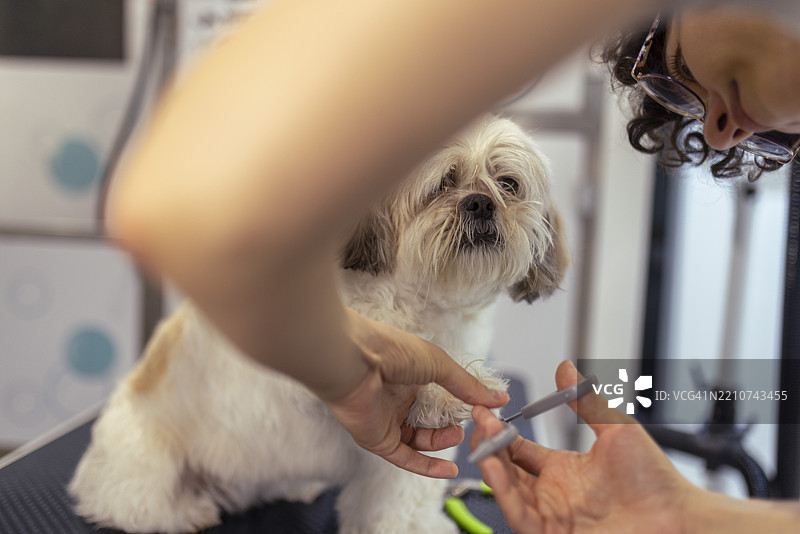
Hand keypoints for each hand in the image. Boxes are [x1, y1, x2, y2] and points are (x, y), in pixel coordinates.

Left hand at [325, 308, 508, 478]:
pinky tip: (449, 470)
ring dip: (441, 443)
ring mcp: (387, 420)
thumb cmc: (392, 351)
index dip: (459, 405)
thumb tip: (499, 398)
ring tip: (459, 436)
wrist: (354, 361)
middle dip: (452, 426)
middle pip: (430, 421)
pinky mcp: (377, 440)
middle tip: (471, 426)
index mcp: (411, 376)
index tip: (482, 410)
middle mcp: (398, 399)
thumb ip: (468, 386)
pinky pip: (405, 458)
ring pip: (419, 441)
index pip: (440, 397)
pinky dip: (427, 466)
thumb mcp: (440, 365)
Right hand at [471, 360, 698, 532]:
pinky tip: (495, 468)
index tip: (485, 409)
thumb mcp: (615, 429)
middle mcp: (552, 493)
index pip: (518, 449)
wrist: (677, 518)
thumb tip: (565, 366)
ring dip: (490, 465)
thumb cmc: (655, 480)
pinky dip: (502, 493)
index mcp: (562, 469)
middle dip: (488, 444)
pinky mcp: (552, 533)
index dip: (499, 431)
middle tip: (478, 420)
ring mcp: (551, 515)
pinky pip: (519, 514)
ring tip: (482, 439)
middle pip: (505, 468)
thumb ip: (585, 400)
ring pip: (507, 491)